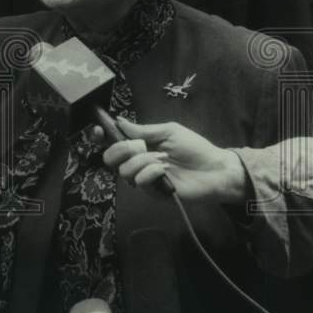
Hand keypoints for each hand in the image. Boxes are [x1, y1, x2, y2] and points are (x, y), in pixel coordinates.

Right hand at [102, 118, 245, 203]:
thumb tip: (118, 121)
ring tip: (161, 160)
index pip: (112, 141)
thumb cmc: (193, 147)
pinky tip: (165, 171)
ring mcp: (143, 177)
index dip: (100, 136)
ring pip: (124, 170)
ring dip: (142, 161)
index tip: (97, 131)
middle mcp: (137, 161)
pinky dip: (151, 172)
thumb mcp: (168, 131)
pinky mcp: (152, 192)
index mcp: (139, 144)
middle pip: (110, 158)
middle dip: (120, 149)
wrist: (214, 170)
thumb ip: (142, 129)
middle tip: (138, 146)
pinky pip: (140, 181)